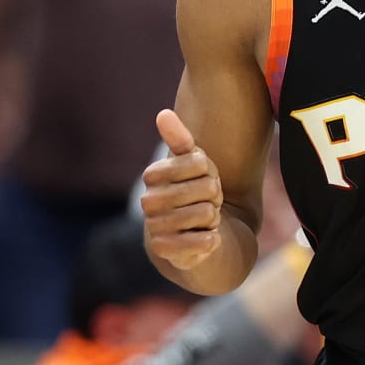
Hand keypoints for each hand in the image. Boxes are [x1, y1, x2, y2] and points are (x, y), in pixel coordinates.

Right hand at [141, 110, 222, 271]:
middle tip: (207, 202)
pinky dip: (212, 239)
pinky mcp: (165, 250)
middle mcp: (149, 201)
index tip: (204, 179)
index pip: (200, 163)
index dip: (211, 172)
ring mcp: (155, 226)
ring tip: (204, 219)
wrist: (189, 232)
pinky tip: (205, 238)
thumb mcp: (192, 161)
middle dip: (215, 196)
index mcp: (153, 175)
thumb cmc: (193, 189)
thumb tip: (163, 114)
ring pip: (207, 214)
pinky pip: (204, 240)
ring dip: (213, 217)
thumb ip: (179, 138)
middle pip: (207, 189)